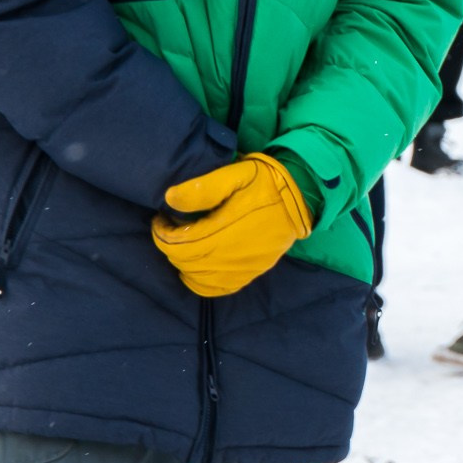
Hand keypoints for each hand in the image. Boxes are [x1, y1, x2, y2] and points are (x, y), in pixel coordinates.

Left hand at [150, 152, 313, 297]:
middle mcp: (231, 255)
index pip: (179, 243)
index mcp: (224, 230)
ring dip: (183, 265)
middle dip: (170, 247)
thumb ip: (204, 187)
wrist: (302, 197)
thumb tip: (170, 199)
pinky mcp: (252, 272)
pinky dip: (201, 282)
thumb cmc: (266, 181)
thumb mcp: (236, 174)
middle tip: (170, 230)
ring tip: (184, 246)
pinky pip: (218, 289)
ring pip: (198, 279)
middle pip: (185, 262)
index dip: (162, 234)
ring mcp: (242, 267)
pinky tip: (199, 267)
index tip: (160, 220)